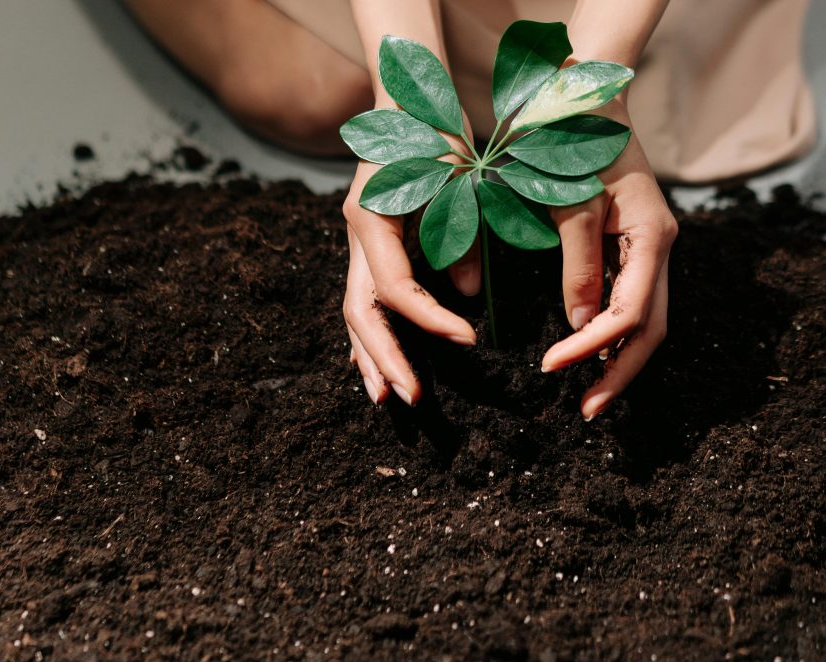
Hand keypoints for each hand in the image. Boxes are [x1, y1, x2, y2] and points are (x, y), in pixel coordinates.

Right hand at [342, 104, 479, 405]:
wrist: (408, 100)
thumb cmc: (436, 133)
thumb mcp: (457, 181)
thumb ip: (462, 236)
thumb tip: (468, 293)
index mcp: (372, 218)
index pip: (396, 288)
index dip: (430, 320)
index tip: (469, 340)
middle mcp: (357, 235)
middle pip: (362, 312)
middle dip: (386, 358)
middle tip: (412, 397)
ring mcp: (357, 243)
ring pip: (355, 312)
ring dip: (371, 356)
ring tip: (386, 397)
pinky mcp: (369, 247)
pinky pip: (365, 299)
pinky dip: (374, 333)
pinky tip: (380, 363)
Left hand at [541, 101, 677, 419]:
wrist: (588, 100)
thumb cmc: (577, 142)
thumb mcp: (574, 202)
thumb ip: (579, 264)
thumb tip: (579, 326)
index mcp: (654, 236)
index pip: (631, 313)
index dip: (592, 347)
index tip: (551, 366)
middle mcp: (661, 248)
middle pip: (651, 329)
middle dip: (619, 373)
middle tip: (586, 410)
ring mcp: (651, 250)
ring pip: (646, 320)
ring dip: (618, 359)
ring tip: (588, 393)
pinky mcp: (634, 249)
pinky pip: (631, 302)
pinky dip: (611, 333)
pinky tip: (589, 353)